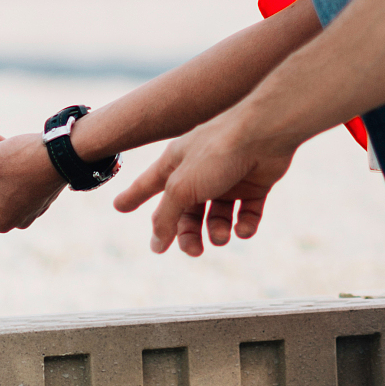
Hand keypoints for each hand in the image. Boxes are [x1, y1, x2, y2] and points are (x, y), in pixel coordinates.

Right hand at [112, 112, 297, 258]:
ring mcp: (229, 178)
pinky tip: (242, 229)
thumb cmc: (217, 153)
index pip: (149, 183)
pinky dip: (244, 226)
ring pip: (217, 217)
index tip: (119, 206)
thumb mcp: (181, 187)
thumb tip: (156, 242)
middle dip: (187, 234)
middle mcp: (201, 171)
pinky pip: (247, 214)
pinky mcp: (256, 184)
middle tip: (193, 251)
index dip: (134, 196)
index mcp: (176, 163)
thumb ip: (167, 215)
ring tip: (220, 236)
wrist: (264, 134)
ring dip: (217, 232)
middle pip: (187, 212)